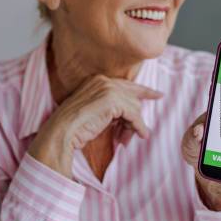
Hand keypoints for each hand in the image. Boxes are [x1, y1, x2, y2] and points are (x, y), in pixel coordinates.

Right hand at [28, 74, 161, 177]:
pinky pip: (135, 115)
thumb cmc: (75, 127)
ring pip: (135, 107)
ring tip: (126, 139)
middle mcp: (104, 81)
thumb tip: (133, 115)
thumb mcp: (96, 112)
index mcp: (98, 80)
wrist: (61, 132)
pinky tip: (141, 135)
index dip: (144, 91)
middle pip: (133, 97)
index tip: (158, 95)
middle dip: (135, 117)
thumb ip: (112, 108)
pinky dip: (139, 127)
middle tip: (136, 134)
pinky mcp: (113, 101)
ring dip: (134, 125)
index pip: (127, 84)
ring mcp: (109, 89)